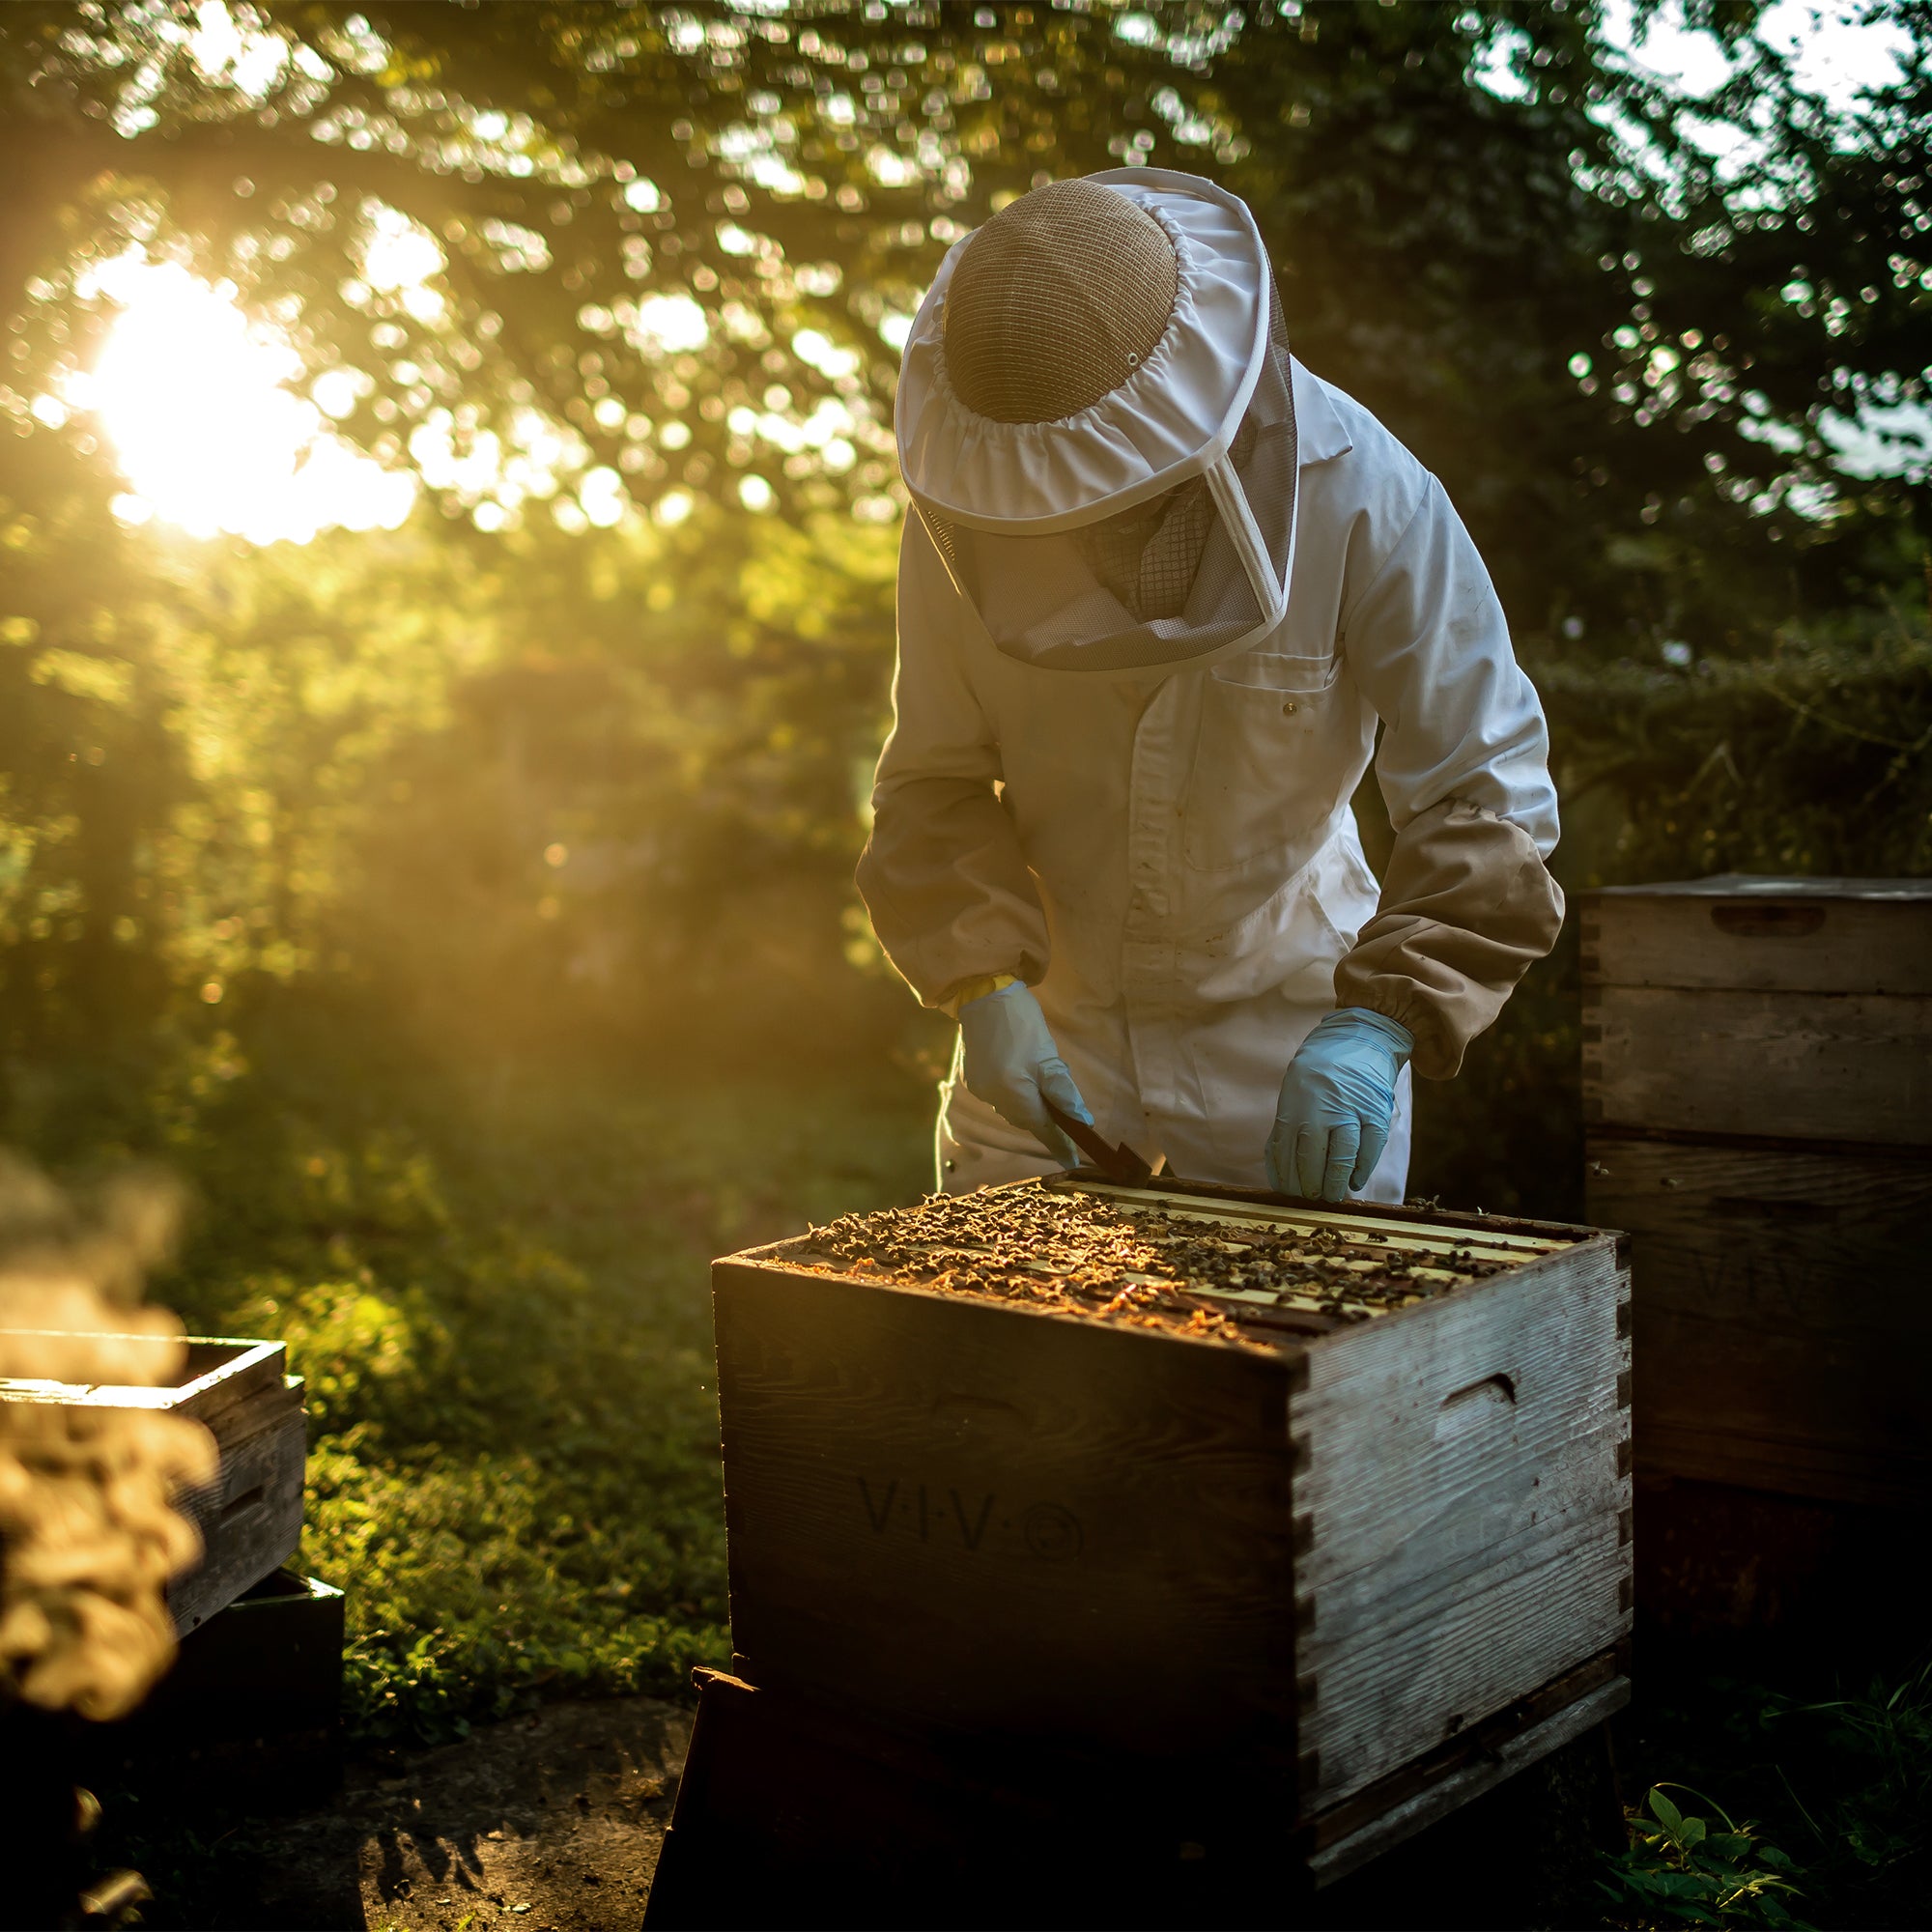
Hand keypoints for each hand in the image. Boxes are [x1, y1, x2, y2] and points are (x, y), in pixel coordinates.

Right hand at [958, 980, 1093, 1165]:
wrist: (984, 993)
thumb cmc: (1022, 1022)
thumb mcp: (1048, 1057)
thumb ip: (1063, 1091)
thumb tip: (1082, 1120)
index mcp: (1013, 1094)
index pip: (1042, 1128)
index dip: (1060, 1144)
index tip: (1073, 1160)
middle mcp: (993, 1097)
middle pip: (1026, 1119)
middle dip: (1046, 1120)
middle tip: (1067, 1118)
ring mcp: (980, 1088)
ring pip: (1012, 1107)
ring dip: (1030, 1104)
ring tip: (1043, 1085)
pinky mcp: (973, 1077)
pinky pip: (999, 1095)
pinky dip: (1014, 1092)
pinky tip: (1020, 1076)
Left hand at [1265, 1009, 1413, 1201]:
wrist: (1359, 1039)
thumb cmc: (1319, 1074)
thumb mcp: (1295, 1093)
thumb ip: (1289, 1128)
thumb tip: (1281, 1173)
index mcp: (1296, 1104)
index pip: (1286, 1153)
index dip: (1287, 1180)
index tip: (1289, 1195)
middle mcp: (1321, 1107)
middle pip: (1313, 1159)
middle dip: (1311, 1187)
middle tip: (1312, 1200)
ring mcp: (1351, 1109)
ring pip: (1342, 1157)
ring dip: (1336, 1183)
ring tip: (1333, 1197)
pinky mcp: (1376, 1111)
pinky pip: (1370, 1148)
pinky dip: (1361, 1170)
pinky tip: (1354, 1182)